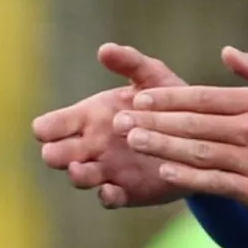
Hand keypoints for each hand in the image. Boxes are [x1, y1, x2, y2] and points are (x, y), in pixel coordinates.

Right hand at [32, 43, 188, 208]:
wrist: (201, 133)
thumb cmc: (169, 100)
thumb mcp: (154, 77)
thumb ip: (131, 63)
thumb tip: (105, 48)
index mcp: (90, 117)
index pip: (49, 126)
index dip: (47, 127)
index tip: (59, 126)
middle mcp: (92, 145)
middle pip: (54, 154)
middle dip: (56, 153)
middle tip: (73, 150)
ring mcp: (107, 168)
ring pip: (78, 177)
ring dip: (78, 174)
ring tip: (84, 168)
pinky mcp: (128, 190)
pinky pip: (108, 198)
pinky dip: (106, 195)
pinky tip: (111, 189)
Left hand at [114, 46, 247, 224]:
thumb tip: (226, 52)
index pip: (206, 97)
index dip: (169, 97)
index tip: (139, 98)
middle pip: (195, 123)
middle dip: (154, 120)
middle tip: (119, 120)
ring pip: (198, 152)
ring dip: (162, 146)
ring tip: (133, 141)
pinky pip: (214, 181)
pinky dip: (187, 177)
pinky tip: (164, 172)